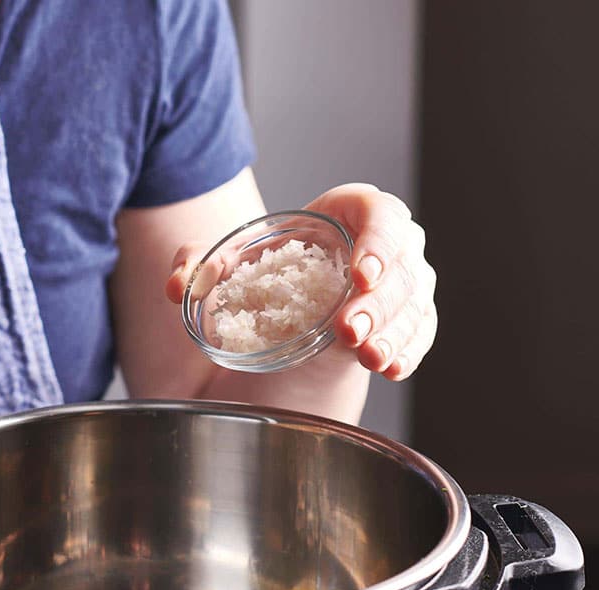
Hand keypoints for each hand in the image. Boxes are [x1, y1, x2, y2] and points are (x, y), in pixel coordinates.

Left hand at [165, 184, 435, 381]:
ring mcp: (401, 282)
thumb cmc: (266, 265)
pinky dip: (408, 350)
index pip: (381, 213)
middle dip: (381, 301)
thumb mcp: (226, 260)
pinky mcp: (405, 318)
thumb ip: (197, 263)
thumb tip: (179, 286)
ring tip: (369, 356)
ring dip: (394, 332)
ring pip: (415, 302)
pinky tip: (390, 368)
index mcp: (348, 213)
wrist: (284, 299)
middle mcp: (385, 245)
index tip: (360, 273)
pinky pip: (420, 332)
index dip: (379, 239)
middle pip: (403, 264)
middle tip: (350, 331)